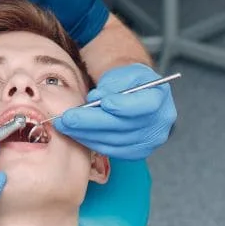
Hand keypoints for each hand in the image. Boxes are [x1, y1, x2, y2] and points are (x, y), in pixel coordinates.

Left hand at [52, 63, 175, 159]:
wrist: (136, 94)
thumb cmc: (129, 80)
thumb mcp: (124, 71)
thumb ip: (113, 82)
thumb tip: (96, 98)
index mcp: (160, 99)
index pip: (144, 106)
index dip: (123, 105)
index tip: (102, 102)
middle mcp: (159, 124)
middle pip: (123, 127)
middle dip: (91, 122)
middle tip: (67, 118)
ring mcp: (148, 142)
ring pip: (113, 141)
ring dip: (86, 134)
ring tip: (64, 126)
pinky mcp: (135, 153)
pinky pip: (110, 150)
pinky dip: (91, 141)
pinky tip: (75, 134)